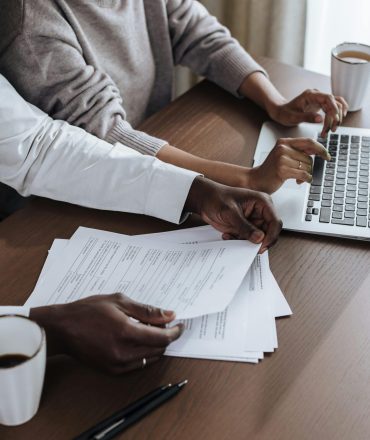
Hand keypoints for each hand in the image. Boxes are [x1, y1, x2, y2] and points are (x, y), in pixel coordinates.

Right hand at [30, 294, 182, 373]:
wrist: (63, 329)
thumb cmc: (88, 311)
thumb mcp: (119, 302)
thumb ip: (147, 311)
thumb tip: (169, 315)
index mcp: (126, 332)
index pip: (162, 338)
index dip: (175, 332)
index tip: (180, 325)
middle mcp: (123, 352)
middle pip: (158, 350)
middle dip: (166, 337)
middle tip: (164, 323)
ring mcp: (117, 364)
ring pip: (150, 359)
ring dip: (156, 346)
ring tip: (149, 330)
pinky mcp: (112, 371)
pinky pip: (138, 365)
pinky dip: (144, 354)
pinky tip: (138, 341)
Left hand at [185, 177, 281, 252]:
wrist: (204, 200)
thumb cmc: (217, 198)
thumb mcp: (230, 212)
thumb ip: (244, 226)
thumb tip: (259, 238)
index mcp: (262, 202)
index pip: (275, 222)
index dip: (271, 236)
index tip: (262, 246)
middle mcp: (260, 212)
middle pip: (268, 233)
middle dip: (256, 241)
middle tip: (245, 245)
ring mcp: (253, 220)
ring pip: (257, 238)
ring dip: (245, 241)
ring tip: (231, 236)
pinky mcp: (245, 227)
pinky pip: (248, 239)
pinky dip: (238, 240)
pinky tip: (227, 234)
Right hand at [247, 137, 330, 193]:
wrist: (255, 180)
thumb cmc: (271, 170)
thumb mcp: (283, 156)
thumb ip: (298, 151)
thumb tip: (317, 150)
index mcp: (284, 142)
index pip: (308, 142)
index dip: (321, 149)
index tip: (327, 156)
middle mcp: (282, 148)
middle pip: (309, 157)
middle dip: (309, 168)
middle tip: (303, 174)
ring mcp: (282, 158)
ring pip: (307, 166)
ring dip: (306, 175)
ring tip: (298, 178)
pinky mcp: (282, 170)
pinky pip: (303, 174)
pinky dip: (305, 179)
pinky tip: (300, 181)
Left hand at [268, 89, 348, 136]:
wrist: (281, 112)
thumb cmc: (285, 114)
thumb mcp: (293, 117)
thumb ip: (306, 118)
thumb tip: (320, 119)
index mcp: (310, 95)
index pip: (328, 98)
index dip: (334, 108)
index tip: (335, 119)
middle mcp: (317, 95)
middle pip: (334, 103)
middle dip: (335, 117)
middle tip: (331, 130)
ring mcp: (320, 99)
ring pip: (336, 105)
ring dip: (337, 117)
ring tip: (331, 130)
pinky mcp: (321, 104)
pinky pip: (334, 107)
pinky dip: (337, 114)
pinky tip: (337, 122)